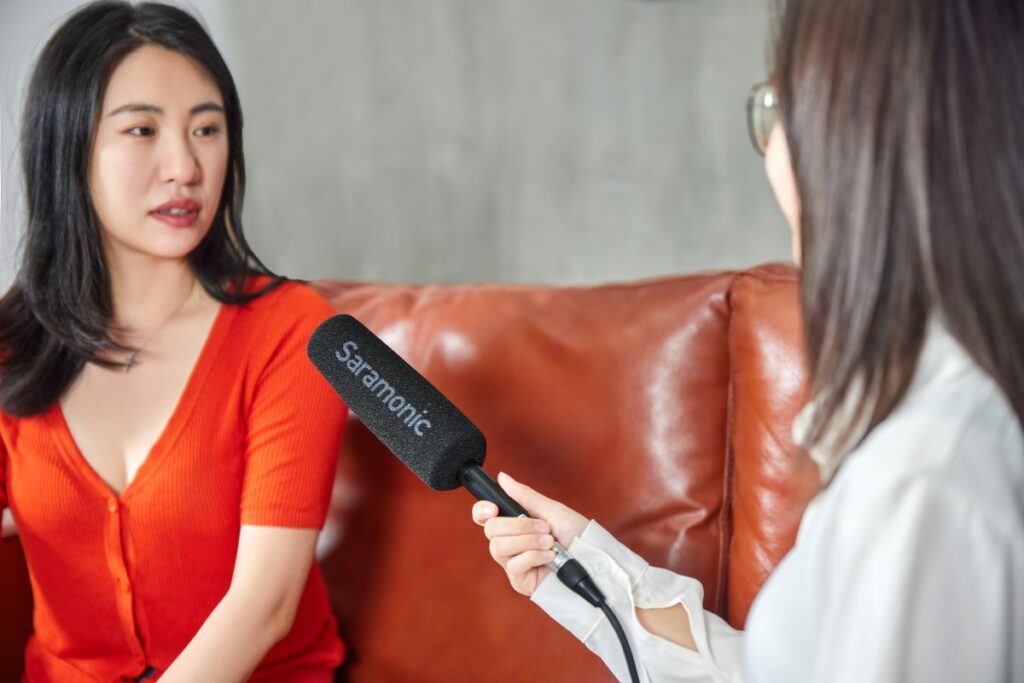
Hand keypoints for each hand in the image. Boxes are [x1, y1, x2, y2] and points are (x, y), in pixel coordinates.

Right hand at [471, 472, 588, 595]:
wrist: (592, 559)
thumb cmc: (576, 534)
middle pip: (490, 529)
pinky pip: (513, 565)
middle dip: (518, 525)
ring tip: (549, 542)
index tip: (493, 508)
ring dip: (527, 541)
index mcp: (514, 522)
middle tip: (544, 527)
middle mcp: (510, 541)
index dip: (481, 510)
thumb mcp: (552, 510)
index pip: (484, 516)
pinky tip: (549, 556)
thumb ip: (524, 496)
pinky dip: (533, 556)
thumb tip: (503, 478)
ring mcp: (513, 561)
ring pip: (498, 547)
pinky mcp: (519, 579)